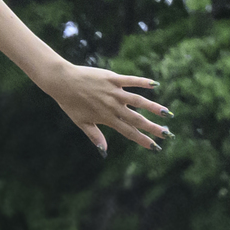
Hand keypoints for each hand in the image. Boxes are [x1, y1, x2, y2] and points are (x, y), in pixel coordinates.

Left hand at [50, 60, 168, 153]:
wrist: (62, 82)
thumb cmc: (70, 103)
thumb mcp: (81, 122)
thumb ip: (95, 136)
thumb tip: (104, 151)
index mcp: (106, 118)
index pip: (128, 132)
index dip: (142, 140)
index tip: (155, 147)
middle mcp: (112, 106)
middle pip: (136, 119)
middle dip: (153, 128)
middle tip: (167, 134)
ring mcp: (113, 92)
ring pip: (138, 100)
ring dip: (153, 107)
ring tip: (166, 113)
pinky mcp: (112, 78)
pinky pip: (130, 80)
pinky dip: (143, 82)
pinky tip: (154, 85)